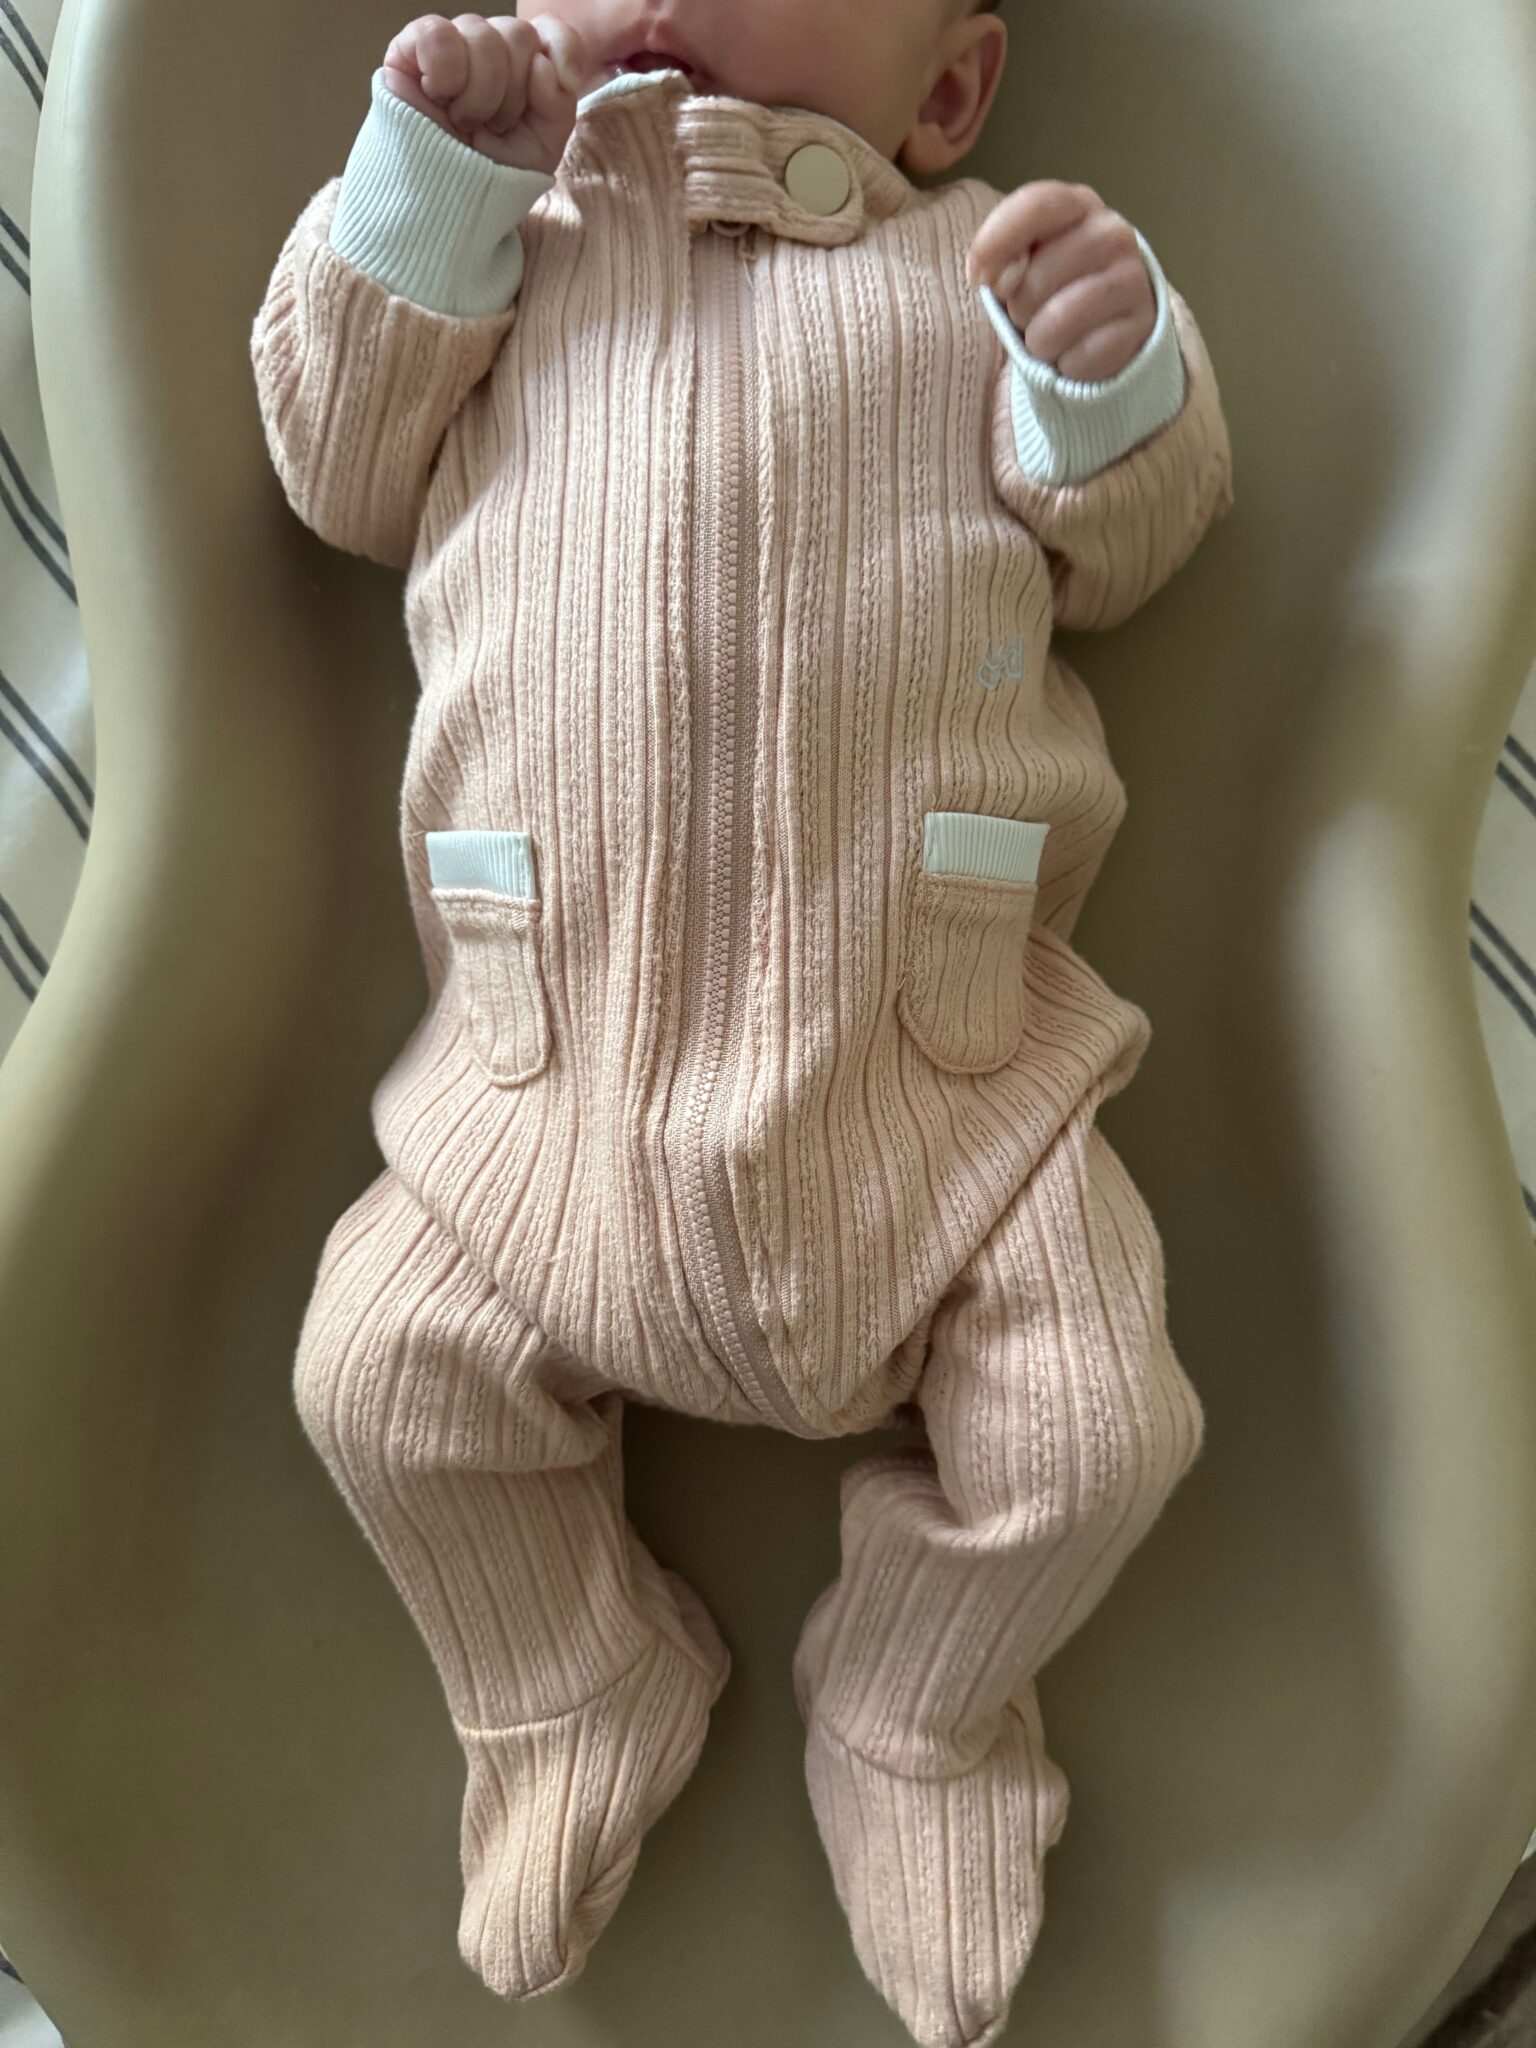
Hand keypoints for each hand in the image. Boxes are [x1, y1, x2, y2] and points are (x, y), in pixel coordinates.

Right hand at [382, 12, 588, 173]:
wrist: (446, 203)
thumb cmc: (492, 175)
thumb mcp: (542, 146)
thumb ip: (557, 102)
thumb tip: (540, 63)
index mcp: (521, 65)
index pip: (550, 29)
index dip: (563, 49)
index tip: (565, 82)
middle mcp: (488, 49)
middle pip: (518, 34)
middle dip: (514, 91)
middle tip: (495, 125)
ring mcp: (450, 46)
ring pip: (481, 33)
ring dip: (480, 92)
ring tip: (465, 122)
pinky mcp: (409, 49)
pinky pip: (437, 33)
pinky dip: (445, 71)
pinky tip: (438, 97)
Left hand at [968, 181, 1155, 381]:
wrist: (1104, 329)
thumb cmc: (1052, 290)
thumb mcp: (1022, 262)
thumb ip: (1003, 256)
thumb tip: (993, 276)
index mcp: (1079, 206)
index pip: (1036, 205)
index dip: (996, 241)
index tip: (977, 277)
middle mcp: (1112, 234)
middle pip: (1039, 276)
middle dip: (1020, 308)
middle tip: (1031, 314)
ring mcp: (1133, 279)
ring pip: (1058, 322)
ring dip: (1040, 342)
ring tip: (1051, 337)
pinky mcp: (1142, 326)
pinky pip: (1081, 357)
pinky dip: (1068, 365)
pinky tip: (1076, 353)